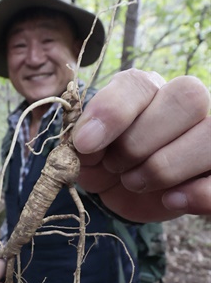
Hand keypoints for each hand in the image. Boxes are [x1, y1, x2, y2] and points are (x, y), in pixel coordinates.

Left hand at [72, 69, 210, 221]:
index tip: (86, 143)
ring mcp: (208, 138)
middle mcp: (187, 106)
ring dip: (165, 167)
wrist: (126, 194)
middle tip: (115, 165)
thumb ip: (85, 145)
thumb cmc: (108, 165)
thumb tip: (86, 143)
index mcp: (148, 91)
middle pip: (187, 98)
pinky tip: (171, 199)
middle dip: (139, 142)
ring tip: (135, 182)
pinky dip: (198, 193)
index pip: (141, 83)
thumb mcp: (88, 156)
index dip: (113, 111)